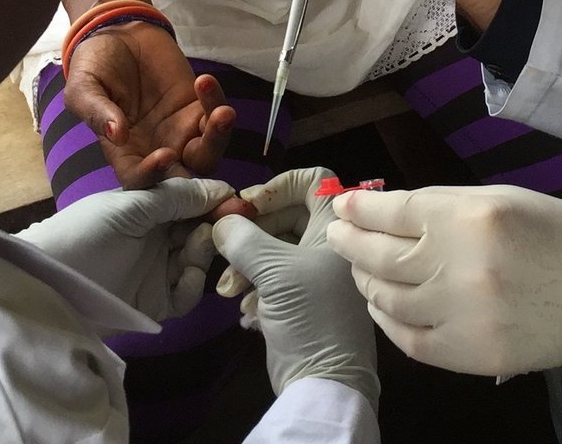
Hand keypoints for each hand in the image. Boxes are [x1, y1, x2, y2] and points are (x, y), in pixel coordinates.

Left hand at [17, 178, 233, 322]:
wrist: (51, 283)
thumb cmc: (87, 233)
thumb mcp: (132, 206)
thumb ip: (177, 196)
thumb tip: (222, 188)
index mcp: (149, 209)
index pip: (191, 202)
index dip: (214, 200)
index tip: (237, 198)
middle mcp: (157, 238)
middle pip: (200, 230)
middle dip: (217, 225)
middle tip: (234, 222)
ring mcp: (157, 271)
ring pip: (198, 260)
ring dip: (205, 250)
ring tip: (200, 243)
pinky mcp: (156, 303)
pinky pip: (187, 294)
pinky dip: (193, 285)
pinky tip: (188, 275)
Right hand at [63, 22, 235, 188]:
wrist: (120, 34)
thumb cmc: (95, 66)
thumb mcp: (83, 87)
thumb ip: (95, 111)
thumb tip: (115, 134)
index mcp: (125, 154)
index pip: (140, 180)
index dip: (153, 176)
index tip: (165, 156)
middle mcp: (156, 150)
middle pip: (184, 179)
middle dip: (205, 189)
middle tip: (218, 176)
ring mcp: (180, 131)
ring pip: (208, 151)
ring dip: (219, 138)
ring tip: (222, 114)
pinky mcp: (198, 108)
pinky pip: (215, 116)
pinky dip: (216, 103)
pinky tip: (204, 81)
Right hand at [211, 166, 331, 313]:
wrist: (323, 381)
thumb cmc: (310, 315)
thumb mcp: (274, 271)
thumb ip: (243, 238)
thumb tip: (222, 223)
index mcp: (339, 229)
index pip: (314, 181)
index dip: (279, 185)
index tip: (248, 205)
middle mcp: (331, 246)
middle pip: (285, 216)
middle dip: (251, 234)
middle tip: (224, 247)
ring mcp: (316, 274)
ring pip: (274, 249)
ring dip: (246, 264)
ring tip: (228, 290)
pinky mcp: (302, 299)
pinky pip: (272, 278)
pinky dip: (255, 286)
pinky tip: (244, 307)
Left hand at [328, 185, 561, 379]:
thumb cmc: (561, 234)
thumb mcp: (504, 198)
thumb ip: (445, 204)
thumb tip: (389, 209)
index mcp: (470, 216)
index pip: (393, 212)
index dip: (360, 210)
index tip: (343, 208)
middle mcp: (459, 264)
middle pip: (380, 255)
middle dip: (350, 243)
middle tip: (338, 237)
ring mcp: (462, 313)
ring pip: (387, 298)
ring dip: (366, 281)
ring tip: (362, 270)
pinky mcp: (470, 353)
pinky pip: (408, 339)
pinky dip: (387, 321)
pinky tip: (382, 306)